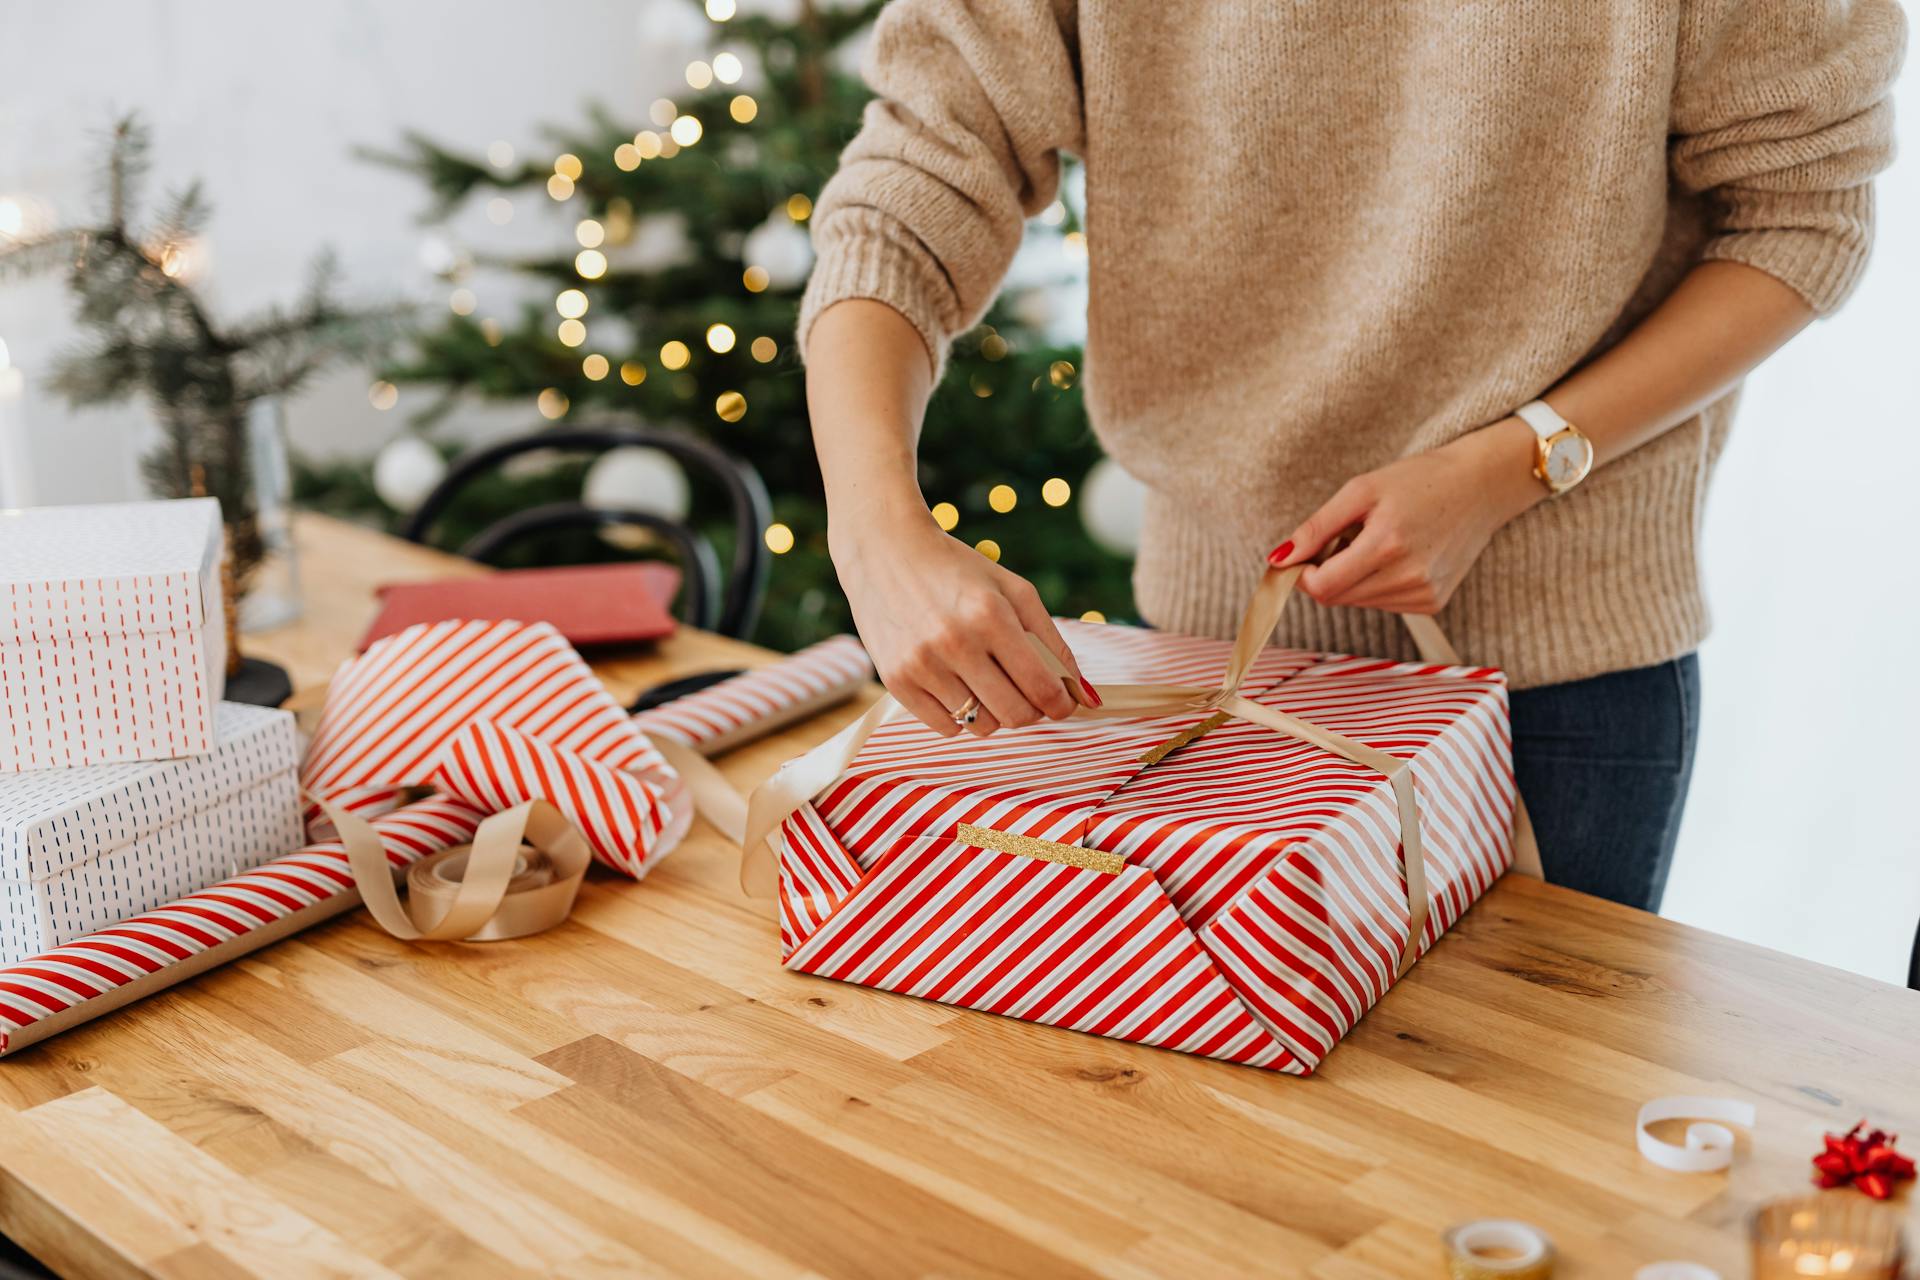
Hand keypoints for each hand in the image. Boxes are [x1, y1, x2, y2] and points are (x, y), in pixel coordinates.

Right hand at [831, 507, 1099, 736]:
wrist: (884, 551)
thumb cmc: (957, 571)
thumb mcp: (1014, 591)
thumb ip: (1054, 643)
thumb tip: (1087, 699)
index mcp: (991, 616)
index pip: (1042, 688)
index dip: (1061, 705)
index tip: (1062, 704)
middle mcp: (955, 643)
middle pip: (1015, 715)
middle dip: (1031, 711)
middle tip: (1026, 693)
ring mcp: (921, 665)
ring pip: (982, 727)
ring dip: (994, 712)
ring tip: (983, 679)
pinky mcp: (896, 681)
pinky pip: (946, 728)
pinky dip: (959, 716)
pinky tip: (954, 683)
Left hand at [1268, 418, 1544, 612]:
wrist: (1481, 487)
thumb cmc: (1419, 480)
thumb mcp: (1361, 490)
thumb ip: (1316, 527)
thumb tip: (1277, 559)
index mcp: (1387, 546)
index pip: (1322, 587)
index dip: (1302, 575)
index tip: (1302, 554)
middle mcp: (1409, 577)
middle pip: (1337, 597)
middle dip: (1326, 572)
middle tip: (1345, 537)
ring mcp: (1424, 595)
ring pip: (1358, 602)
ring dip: (1352, 578)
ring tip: (1377, 541)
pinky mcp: (1433, 603)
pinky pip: (1383, 603)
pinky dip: (1376, 583)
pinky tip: (1396, 555)